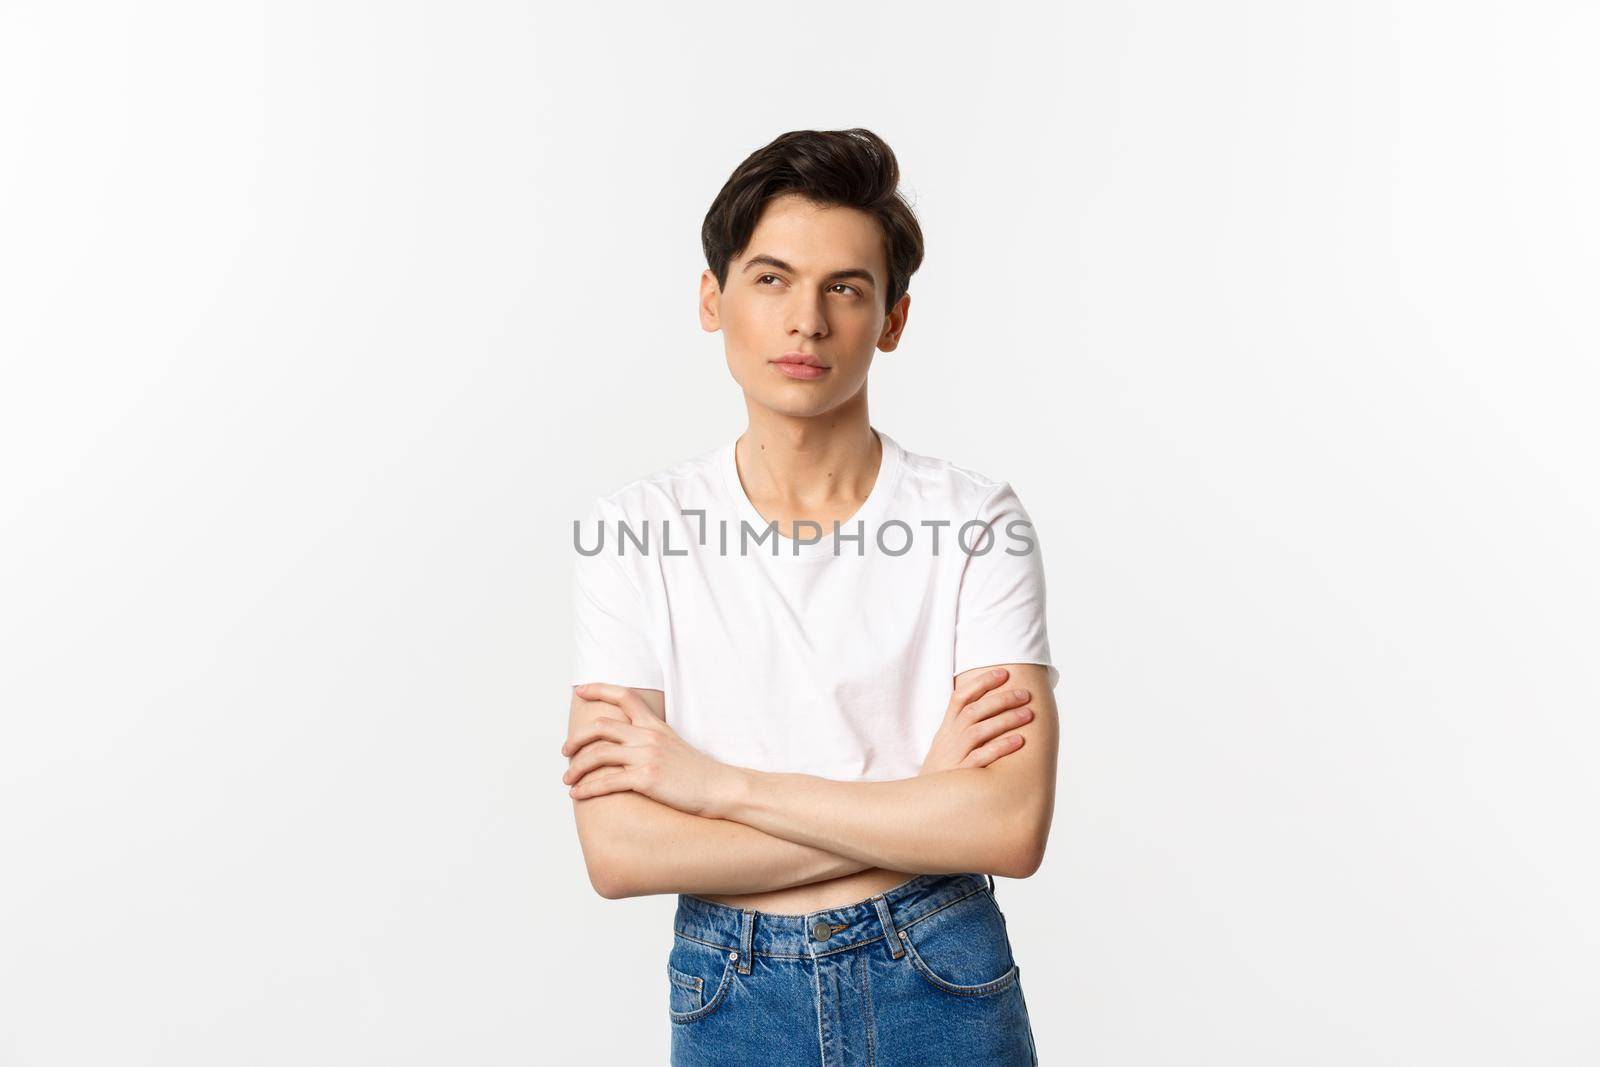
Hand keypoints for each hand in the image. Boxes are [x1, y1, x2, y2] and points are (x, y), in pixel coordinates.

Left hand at [562, 682, 739, 816]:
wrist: (720, 788)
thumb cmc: (697, 771)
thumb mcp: (673, 744)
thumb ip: (650, 737)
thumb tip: (626, 741)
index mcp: (654, 725)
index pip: (624, 696)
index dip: (598, 689)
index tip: (580, 691)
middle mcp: (648, 735)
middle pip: (600, 726)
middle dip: (576, 739)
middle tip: (566, 752)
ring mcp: (647, 756)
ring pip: (598, 754)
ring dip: (576, 767)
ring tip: (567, 779)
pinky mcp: (647, 778)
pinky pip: (607, 781)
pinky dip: (587, 788)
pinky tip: (577, 794)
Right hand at [920, 667, 1033, 774]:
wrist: (921, 804)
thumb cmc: (941, 773)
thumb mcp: (944, 746)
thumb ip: (960, 728)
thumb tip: (987, 709)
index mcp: (945, 729)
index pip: (960, 698)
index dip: (981, 683)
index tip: (1003, 672)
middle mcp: (949, 739)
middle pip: (973, 711)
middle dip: (1000, 699)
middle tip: (1024, 694)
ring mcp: (954, 756)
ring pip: (979, 731)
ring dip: (1005, 720)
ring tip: (1028, 714)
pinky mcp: (961, 774)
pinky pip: (982, 757)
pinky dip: (1000, 747)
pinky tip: (1019, 741)